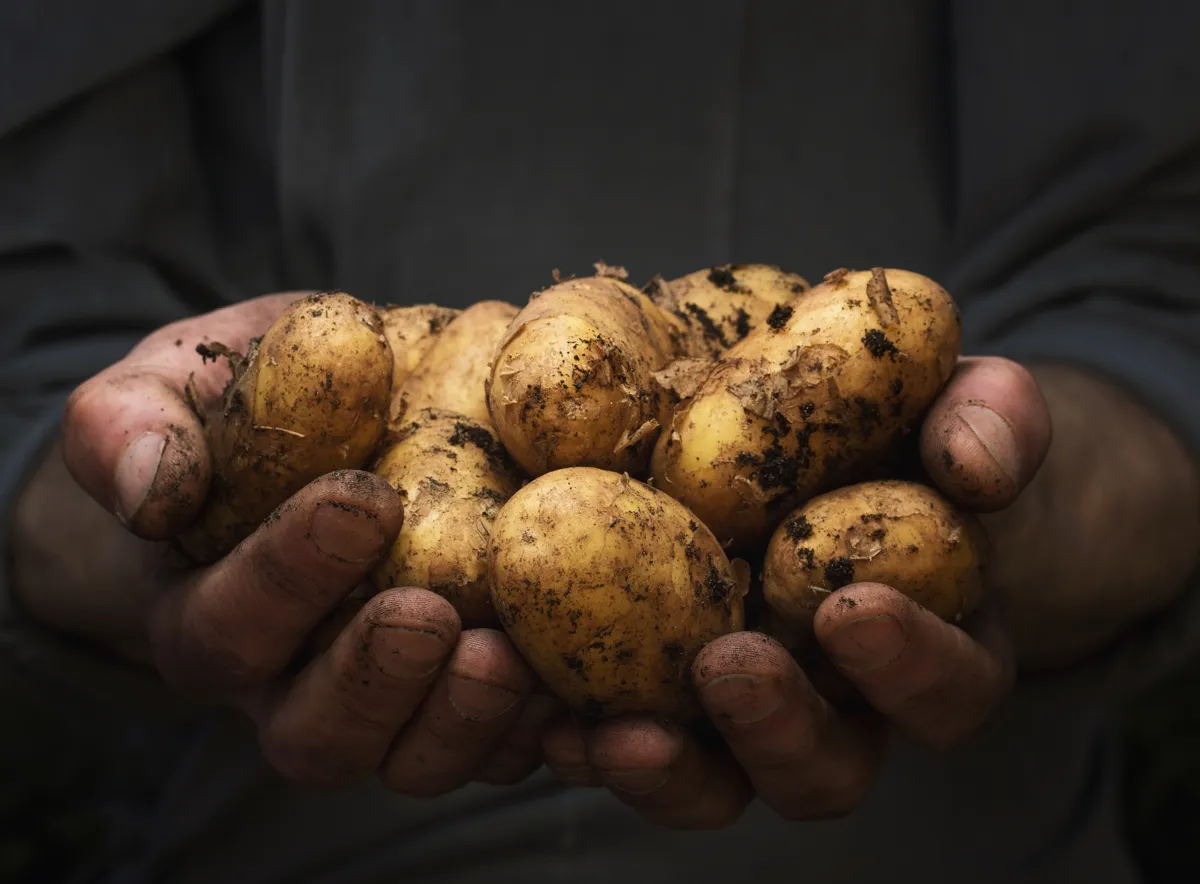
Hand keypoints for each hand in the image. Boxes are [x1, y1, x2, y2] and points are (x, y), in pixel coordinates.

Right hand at [13, 295, 556, 793]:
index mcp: (213, 615)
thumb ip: (134, 424)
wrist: (325, 432)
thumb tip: (149, 487)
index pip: (230, 626)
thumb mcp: (171, 389)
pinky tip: (586, 678)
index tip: (359, 500)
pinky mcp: (468, 695)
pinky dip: (546, 721)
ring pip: (415, 756)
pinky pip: (505, 739)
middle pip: (318, 733)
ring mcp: (390, 701)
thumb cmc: (240, 415)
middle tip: (430, 612)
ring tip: (513, 654)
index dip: (288, 577)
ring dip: (467, 719)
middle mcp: (294, 683)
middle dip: (375, 680)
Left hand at [542, 356, 1053, 826]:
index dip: (911, 667)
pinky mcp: (651, 693)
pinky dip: (580, 737)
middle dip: (776, 729)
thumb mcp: (954, 400)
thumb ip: (990, 417)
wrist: (811, 434)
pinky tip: (540, 708)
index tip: (852, 607)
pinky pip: (620, 741)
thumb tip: (978, 462)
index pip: (948, 688)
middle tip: (728, 666)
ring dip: (665, 768)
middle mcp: (834, 699)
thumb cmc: (897, 422)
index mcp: (927, 641)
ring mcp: (736, 708)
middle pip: (823, 768)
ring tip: (609, 729)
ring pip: (715, 782)